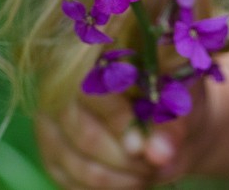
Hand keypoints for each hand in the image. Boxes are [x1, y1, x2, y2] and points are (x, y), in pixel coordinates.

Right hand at [35, 81, 211, 189]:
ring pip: (76, 163)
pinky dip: (103, 188)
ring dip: (118, 178)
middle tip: (154, 163)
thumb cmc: (172, 98)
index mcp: (94, 52)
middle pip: (82, 133)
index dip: (118, 121)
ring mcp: (49, 118)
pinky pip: (68, 181)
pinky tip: (128, 178)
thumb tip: (159, 155)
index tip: (144, 147)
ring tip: (146, 171)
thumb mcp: (179, 102)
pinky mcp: (50, 151)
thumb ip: (170, 124)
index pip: (91, 88)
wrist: (165, 117)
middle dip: (124, 159)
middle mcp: (60, 81)